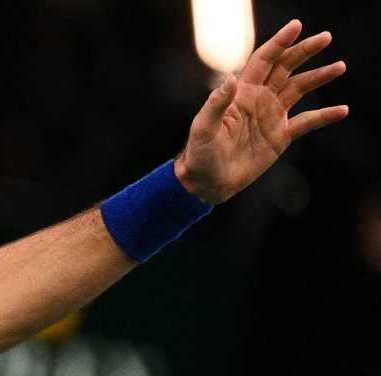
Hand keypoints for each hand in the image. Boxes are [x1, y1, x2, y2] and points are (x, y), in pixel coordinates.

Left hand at [175, 20, 347, 204]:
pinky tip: (342, 110)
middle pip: (286, 68)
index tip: (296, 26)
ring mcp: (271, 116)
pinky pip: (307, 122)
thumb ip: (217, 103)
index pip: (263, 61)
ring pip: (299, 89)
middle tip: (325, 38)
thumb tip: (231, 78)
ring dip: (319, 77)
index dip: (279, 43)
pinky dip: (325, 116)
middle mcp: (259, 99)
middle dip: (304, 51)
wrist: (207, 182)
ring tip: (339, 66)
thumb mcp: (203, 128)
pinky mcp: (280, 137)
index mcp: (241, 93)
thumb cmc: (200, 153)